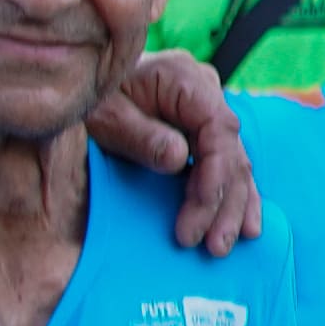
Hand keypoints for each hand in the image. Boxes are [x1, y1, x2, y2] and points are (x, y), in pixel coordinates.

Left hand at [89, 53, 259, 253]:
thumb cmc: (90, 99)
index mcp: (185, 79)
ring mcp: (207, 111)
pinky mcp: (202, 130)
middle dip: (224, 202)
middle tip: (213, 245)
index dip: (214, 176)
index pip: (219, 130)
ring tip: (223, 245)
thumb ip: (141, 136)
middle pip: (231, 151)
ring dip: (232, 206)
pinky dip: (233, 195)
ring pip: (235, 162)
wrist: (79, 85)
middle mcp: (205, 92)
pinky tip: (245, 225)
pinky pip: (226, 165)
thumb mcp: (104, 115)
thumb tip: (179, 160)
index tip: (197, 213)